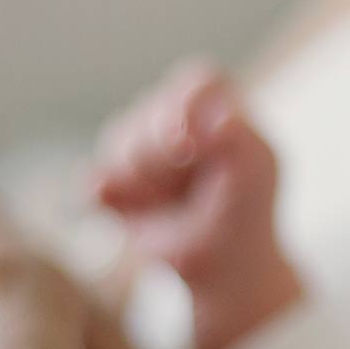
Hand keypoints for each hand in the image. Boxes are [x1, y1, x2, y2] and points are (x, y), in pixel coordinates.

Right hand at [91, 58, 299, 348]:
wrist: (222, 266)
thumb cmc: (245, 211)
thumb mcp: (257, 172)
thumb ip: (239, 138)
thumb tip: (221, 117)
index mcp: (215, 106)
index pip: (197, 82)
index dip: (186, 108)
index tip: (186, 146)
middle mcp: (171, 116)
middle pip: (150, 113)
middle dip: (166, 156)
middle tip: (191, 186)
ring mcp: (136, 146)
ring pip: (117, 143)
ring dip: (144, 180)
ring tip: (171, 203)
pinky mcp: (110, 181)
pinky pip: (92, 180)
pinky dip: (108, 196)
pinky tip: (124, 211)